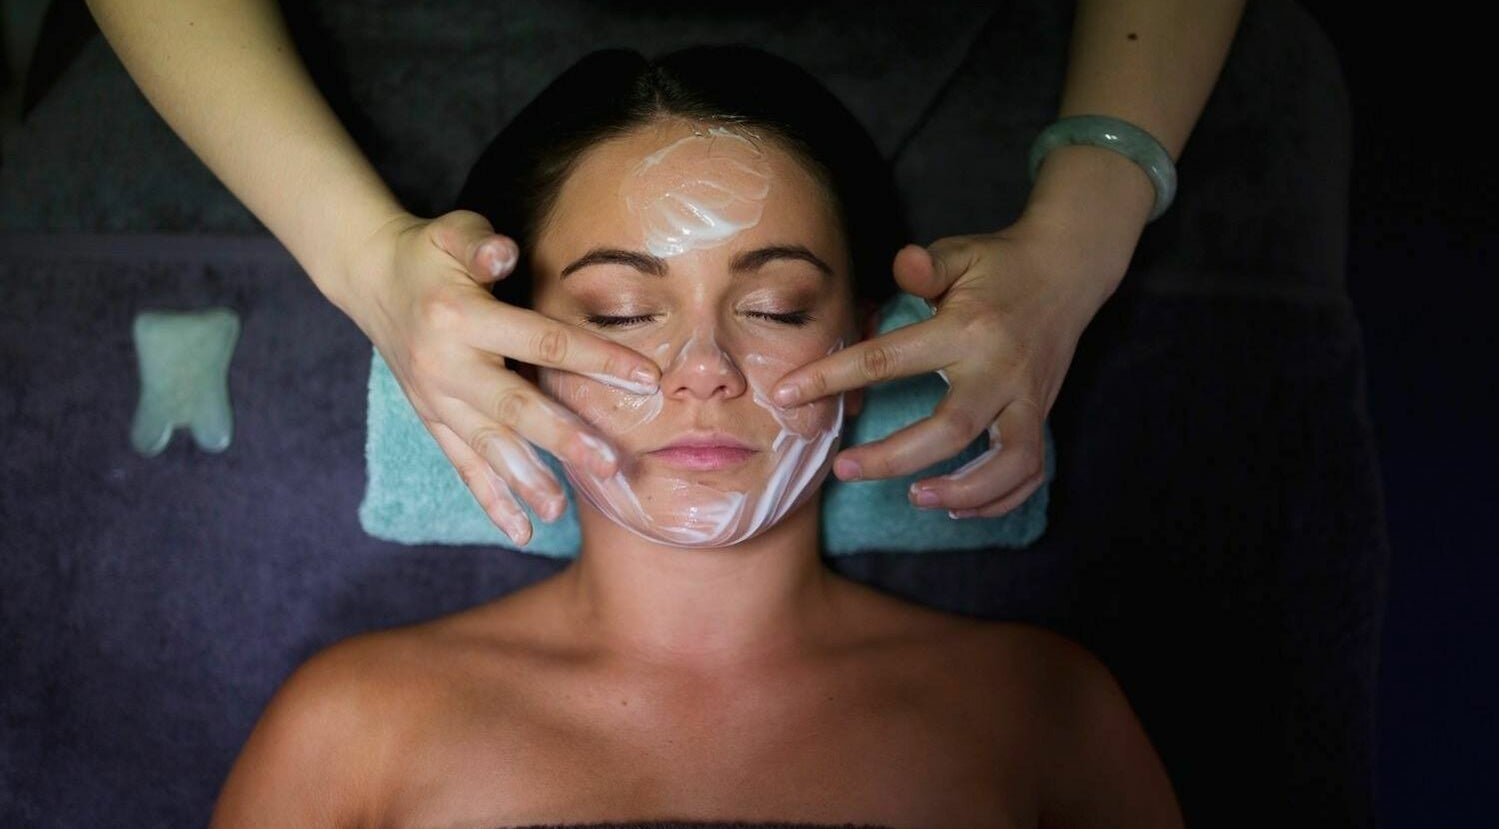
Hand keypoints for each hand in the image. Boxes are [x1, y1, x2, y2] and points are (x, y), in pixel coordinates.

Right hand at [340, 210, 660, 543]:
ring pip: (487, 447)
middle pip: (513, 407)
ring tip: (561, 510)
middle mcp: (446, 366)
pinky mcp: (432, 419)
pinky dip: (490, 499)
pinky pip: (462, 465)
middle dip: (563, 438)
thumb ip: (480, 244)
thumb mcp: (452, 232)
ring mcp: (436, 399)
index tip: (647, 378)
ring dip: (525, 480)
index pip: (541, 341)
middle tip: (608, 463)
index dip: (596, 358)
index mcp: (460, 317)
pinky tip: (521, 530)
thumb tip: (504, 254)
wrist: (370, 277)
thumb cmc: (430, 252)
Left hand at [771, 222, 1120, 517]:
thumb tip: (902, 265)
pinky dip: (998, 499)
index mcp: (967, 329)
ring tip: (916, 499)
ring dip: (963, 491)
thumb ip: (926, 265)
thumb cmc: (1000, 264)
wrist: (1070, 270)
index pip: (889, 359)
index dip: (832, 377)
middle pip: (951, 429)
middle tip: (845, 469)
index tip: (786, 394)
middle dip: (894, 457)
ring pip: (1006, 462)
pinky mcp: (1042, 416)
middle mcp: (1000, 371)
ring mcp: (1027, 399)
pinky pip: (1029, 472)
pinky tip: (959, 508)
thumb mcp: (961, 252)